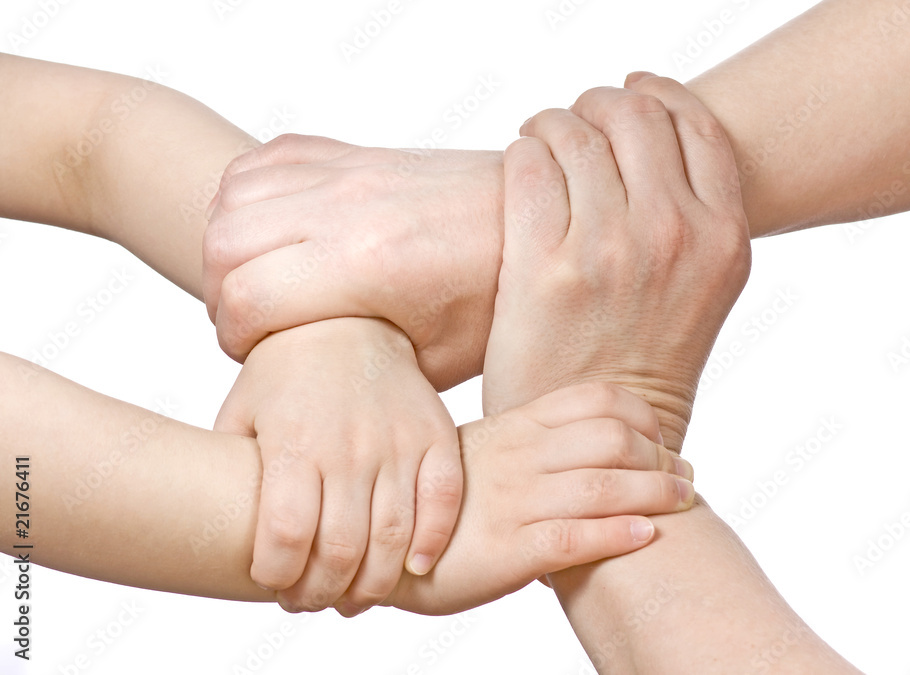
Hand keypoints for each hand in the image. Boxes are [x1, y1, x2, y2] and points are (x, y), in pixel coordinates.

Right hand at [201, 135, 503, 390]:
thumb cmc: (496, 298)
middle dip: (220, 294)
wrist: (534, 221)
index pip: (245, 296)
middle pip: (224, 243)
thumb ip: (358, 366)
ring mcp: (350, 170)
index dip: (234, 336)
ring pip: (233, 197)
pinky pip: (263, 161)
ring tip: (259, 282)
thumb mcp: (437, 358)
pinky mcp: (353, 151)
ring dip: (228, 244)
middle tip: (252, 323)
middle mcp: (349, 206)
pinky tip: (273, 234)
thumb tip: (298, 378)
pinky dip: (246, 198)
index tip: (256, 352)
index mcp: (371, 264)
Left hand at [215, 317, 461, 614]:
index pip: (285, 537)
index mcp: (294, 443)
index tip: (274, 584)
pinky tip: (414, 567)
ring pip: (394, 538)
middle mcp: (348, 446)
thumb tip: (221, 532)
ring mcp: (397, 441)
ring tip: (355, 596)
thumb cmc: (284, 371)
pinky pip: (444, 500)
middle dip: (322, 593)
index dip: (278, 576)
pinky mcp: (435, 434)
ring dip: (374, 585)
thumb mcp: (241, 412)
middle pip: (341, 550)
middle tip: (313, 600)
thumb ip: (232, 472)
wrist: (344, 318)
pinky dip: (433, 543)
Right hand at [384, 382, 694, 615]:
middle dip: (660, 457)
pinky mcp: (508, 552)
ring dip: (656, 494)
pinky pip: (575, 539)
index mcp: (516, 427)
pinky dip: (618, 535)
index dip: (642, 414)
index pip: (595, 400)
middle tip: (683, 478)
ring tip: (682, 503)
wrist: (385, 545)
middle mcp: (520, 457)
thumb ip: (534, 440)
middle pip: (612, 439)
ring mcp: (514, 503)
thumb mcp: (485, 450)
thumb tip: (592, 441)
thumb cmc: (444, 499)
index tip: (661, 438)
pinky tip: (645, 536)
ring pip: (603, 487)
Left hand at [482, 76, 750, 450]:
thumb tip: (649, 149)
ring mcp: (610, 248)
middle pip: (633, 114)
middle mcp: (675, 234)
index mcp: (725, 238)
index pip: (695, 121)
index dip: (656, 95)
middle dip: (598, 106)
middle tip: (575, 124)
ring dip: (551, 125)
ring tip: (540, 143)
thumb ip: (693, 219)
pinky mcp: (546, 267)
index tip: (630, 96)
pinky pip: (528, 166)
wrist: (602, 441)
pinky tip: (521, 170)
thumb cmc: (646, 364)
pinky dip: (521, 155)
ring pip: (575, 132)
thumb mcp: (702, 289)